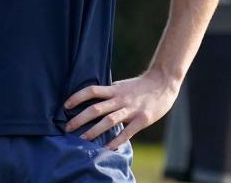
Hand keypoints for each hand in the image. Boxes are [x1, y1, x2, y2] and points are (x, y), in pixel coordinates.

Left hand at [63, 69, 179, 149]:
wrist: (164, 82)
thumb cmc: (142, 85)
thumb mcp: (123, 85)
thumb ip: (110, 92)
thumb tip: (93, 97)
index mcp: (115, 90)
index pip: (92, 91)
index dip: (77, 97)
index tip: (65, 105)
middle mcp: (120, 99)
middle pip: (96, 108)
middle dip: (80, 119)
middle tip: (67, 129)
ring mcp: (131, 109)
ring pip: (108, 121)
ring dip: (93, 131)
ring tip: (81, 140)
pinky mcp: (142, 119)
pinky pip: (127, 132)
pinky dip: (116, 141)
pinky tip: (107, 149)